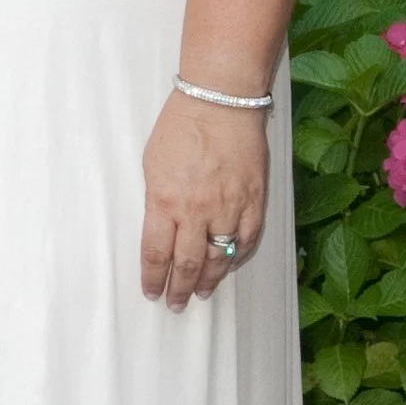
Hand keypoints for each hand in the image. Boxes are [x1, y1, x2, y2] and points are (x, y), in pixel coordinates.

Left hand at [139, 92, 268, 310]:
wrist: (222, 101)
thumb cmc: (182, 125)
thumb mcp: (152, 164)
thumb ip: (156, 200)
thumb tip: (160, 227)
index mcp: (165, 201)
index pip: (156, 254)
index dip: (153, 278)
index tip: (151, 292)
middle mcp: (196, 211)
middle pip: (187, 264)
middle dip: (179, 289)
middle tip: (176, 303)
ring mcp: (229, 207)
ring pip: (219, 258)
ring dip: (209, 280)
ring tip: (202, 292)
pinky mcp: (254, 200)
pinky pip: (247, 240)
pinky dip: (238, 257)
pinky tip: (229, 265)